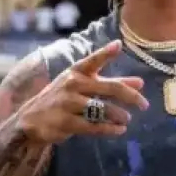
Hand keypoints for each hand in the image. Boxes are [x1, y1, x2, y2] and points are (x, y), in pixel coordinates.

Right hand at [16, 40, 148, 141]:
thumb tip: (140, 83)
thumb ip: (109, 84)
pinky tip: (119, 130)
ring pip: (103, 109)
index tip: (118, 45)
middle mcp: (72, 84)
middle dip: (130, 96)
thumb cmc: (62, 99)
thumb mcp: (82, 86)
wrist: (31, 119)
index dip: (105, 53)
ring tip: (127, 120)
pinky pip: (93, 126)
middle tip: (145, 104)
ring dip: (119, 115)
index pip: (93, 60)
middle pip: (109, 88)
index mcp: (76, 72)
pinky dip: (109, 129)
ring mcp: (68, 103)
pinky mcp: (66, 122)